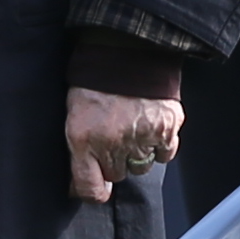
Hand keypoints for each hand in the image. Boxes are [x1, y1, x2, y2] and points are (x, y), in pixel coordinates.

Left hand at [67, 83, 183, 205]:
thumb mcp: (73, 113)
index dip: (94, 190)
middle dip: (115, 160)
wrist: (126, 48)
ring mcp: (142, 136)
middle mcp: (113, 143)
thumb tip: (79, 187)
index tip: (98, 187)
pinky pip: (164, 154)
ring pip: (141, 167)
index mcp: (84, 139)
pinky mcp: (166, 128)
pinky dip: (160, 145)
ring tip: (133, 127)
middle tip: (114, 136)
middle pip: (117, 174)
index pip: (90, 188)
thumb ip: (77, 150)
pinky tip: (151, 127)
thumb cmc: (94, 79)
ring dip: (137, 153)